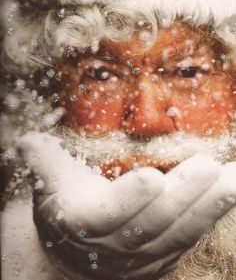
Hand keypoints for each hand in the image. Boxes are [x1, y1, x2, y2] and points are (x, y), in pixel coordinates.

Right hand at [17, 132, 235, 279]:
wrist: (77, 256)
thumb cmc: (64, 209)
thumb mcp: (50, 184)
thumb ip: (43, 160)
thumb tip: (28, 139)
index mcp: (83, 222)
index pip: (106, 214)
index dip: (129, 199)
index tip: (152, 176)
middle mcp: (115, 245)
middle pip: (153, 224)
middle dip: (183, 195)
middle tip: (209, 165)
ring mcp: (143, 256)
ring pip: (178, 233)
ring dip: (208, 206)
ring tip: (232, 178)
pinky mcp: (163, 257)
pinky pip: (190, 237)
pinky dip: (211, 214)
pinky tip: (229, 189)